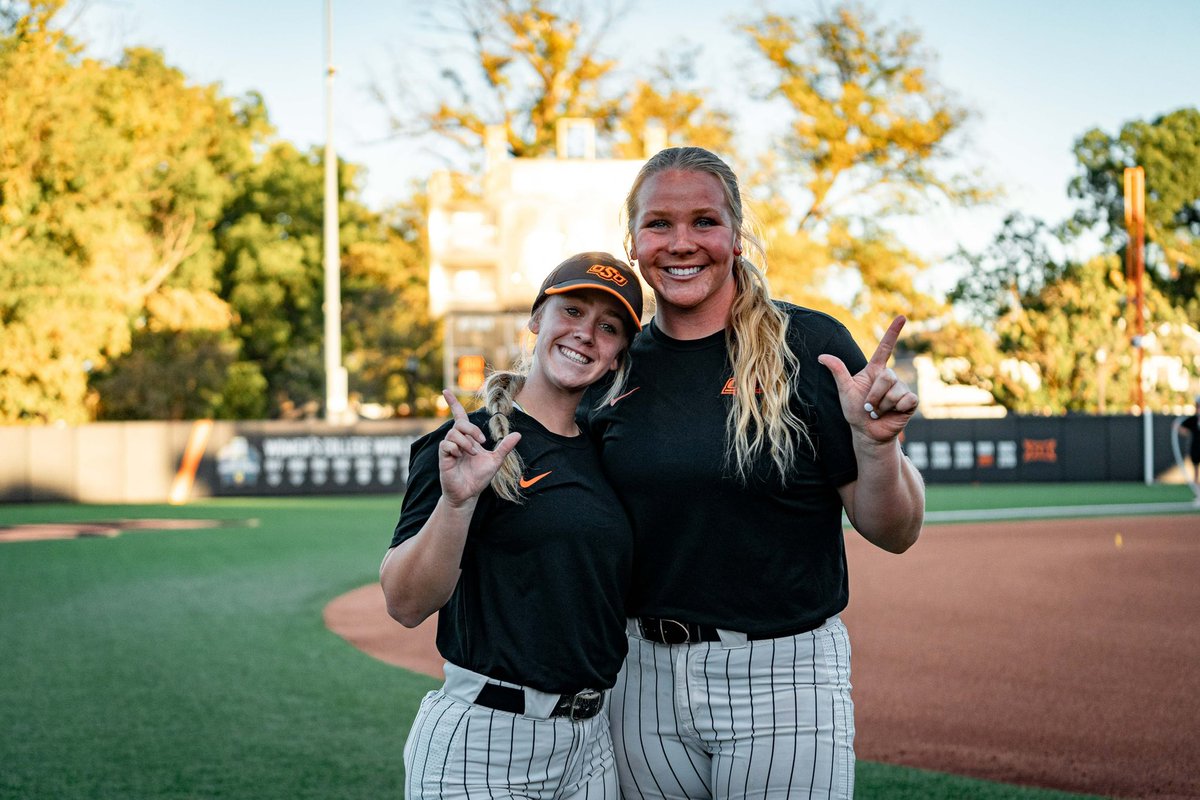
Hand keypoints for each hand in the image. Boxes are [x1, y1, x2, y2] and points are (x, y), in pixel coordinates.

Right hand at [437, 389, 520, 506]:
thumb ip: (505, 447)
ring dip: (466, 442)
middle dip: (472, 429)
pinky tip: (461, 457)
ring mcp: (450, 449)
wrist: (470, 493)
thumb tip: (518, 435)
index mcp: (468, 438)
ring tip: (473, 454)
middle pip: (460, 423)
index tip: (446, 391)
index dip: (453, 403)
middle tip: (482, 442)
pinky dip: (456, 449)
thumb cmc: (479, 477)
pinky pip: (446, 445)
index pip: (459, 416)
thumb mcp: (496, 460)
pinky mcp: (444, 457)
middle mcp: (457, 441)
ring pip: (453, 434)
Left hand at [818, 316, 918, 442]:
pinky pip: (906, 400)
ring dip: (882, 405)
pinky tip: (892, 414)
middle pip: (888, 376)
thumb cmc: (855, 411)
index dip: (893, 332)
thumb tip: (821, 356)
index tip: (902, 316)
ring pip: (895, 391)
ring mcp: (901, 389)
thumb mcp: (845, 391)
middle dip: (875, 395)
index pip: (885, 348)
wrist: (867, 433)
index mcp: (874, 371)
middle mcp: (889, 377)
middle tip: (868, 406)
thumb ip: (838, 372)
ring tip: (878, 412)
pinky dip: (895, 409)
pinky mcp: (910, 401)